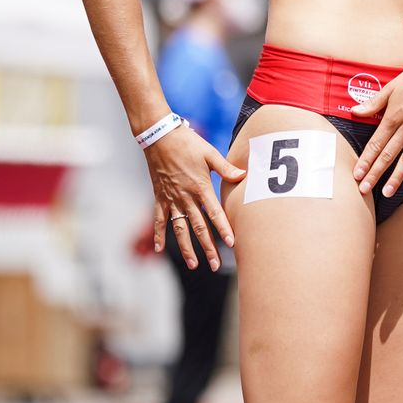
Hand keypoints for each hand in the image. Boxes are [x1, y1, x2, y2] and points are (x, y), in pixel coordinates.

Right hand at [145, 123, 245, 269]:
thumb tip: (243, 175)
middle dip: (208, 247)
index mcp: (200, 187)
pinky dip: (158, 234)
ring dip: (186, 248)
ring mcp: (171, 199)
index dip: (223, 229)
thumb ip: (226, 168)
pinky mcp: (160, 197)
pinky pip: (159, 219)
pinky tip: (159, 250)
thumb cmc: (187, 143)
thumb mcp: (209, 153)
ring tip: (194, 264)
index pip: (215, 213)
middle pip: (199, 227)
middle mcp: (186, 197)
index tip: (232, 244)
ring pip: (180, 229)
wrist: (159, 137)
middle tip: (215, 265)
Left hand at [349, 54, 402, 198]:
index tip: (356, 175)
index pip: (375, 145)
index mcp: (392, 118)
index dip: (364, 161)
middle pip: (387, 156)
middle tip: (364, 189)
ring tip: (388, 193)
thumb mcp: (390, 88)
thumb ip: (373, 104)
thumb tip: (355, 111)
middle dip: (374, 174)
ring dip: (397, 177)